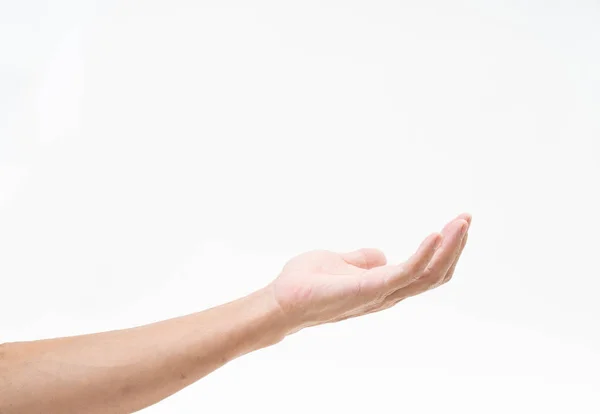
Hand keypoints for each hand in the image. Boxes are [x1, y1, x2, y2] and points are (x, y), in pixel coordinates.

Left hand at [269, 213, 470, 331]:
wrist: (279, 301)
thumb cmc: (304, 284)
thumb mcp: (340, 262)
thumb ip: (362, 260)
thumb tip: (381, 255)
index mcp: (383, 286)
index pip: (425, 272)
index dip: (444, 250)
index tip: (457, 223)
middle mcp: (387, 294)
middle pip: (434, 275)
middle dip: (455, 247)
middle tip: (467, 219)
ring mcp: (380, 294)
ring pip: (428, 275)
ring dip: (448, 248)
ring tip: (461, 222)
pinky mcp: (368, 290)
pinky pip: (404, 274)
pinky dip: (423, 255)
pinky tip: (435, 235)